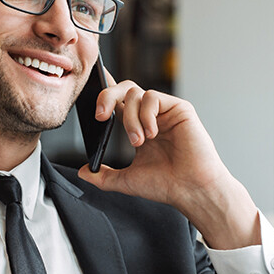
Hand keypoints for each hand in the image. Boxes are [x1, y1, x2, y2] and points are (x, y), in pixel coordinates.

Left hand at [78, 76, 260, 249]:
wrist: (190, 190)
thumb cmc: (166, 185)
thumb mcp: (126, 181)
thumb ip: (103, 176)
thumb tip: (83, 172)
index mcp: (138, 128)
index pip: (118, 103)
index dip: (105, 91)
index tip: (89, 84)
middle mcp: (151, 117)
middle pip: (124, 89)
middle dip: (106, 97)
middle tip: (101, 116)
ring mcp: (165, 111)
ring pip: (136, 93)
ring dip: (130, 119)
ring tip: (139, 142)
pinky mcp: (179, 108)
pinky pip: (153, 97)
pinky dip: (146, 115)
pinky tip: (152, 134)